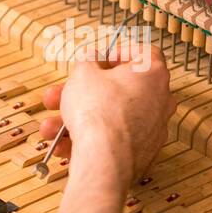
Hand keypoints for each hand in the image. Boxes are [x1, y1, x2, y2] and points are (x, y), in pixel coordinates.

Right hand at [38, 43, 175, 184]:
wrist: (104, 159)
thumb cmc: (99, 113)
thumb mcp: (83, 73)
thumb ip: (87, 60)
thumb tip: (90, 58)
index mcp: (153, 74)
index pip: (143, 53)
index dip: (118, 53)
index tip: (99, 59)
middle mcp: (159, 101)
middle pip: (119, 90)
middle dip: (83, 92)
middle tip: (62, 94)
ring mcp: (152, 129)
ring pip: (110, 117)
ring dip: (77, 119)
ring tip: (51, 125)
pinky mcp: (142, 152)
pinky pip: (112, 140)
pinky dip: (90, 140)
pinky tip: (64, 143)